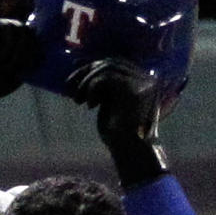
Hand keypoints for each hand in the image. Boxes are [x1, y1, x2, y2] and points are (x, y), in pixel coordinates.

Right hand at [0, 18, 39, 135]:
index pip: (30, 34)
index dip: (32, 48)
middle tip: (5, 69)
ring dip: (2, 54)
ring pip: (7, 29)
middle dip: (18, 52)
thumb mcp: (12, 77)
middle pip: (21, 28)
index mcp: (10, 40)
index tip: (24, 67)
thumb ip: (27, 63)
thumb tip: (43, 51)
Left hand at [67, 58, 167, 187]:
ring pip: (107, 68)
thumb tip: (84, 71)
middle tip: (68, 86)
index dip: (92, 65)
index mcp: (143, 80)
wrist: (130, 152)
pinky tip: (90, 106)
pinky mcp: (135, 89)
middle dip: (86, 72)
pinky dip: (93, 89)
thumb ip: (104, 87)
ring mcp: (143, 82)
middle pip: (111, 62)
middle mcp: (147, 78)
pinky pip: (107, 78)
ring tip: (77, 100)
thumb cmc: (118, 134)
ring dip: (86, 82)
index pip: (116, 63)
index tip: (74, 73)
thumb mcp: (109, 103)